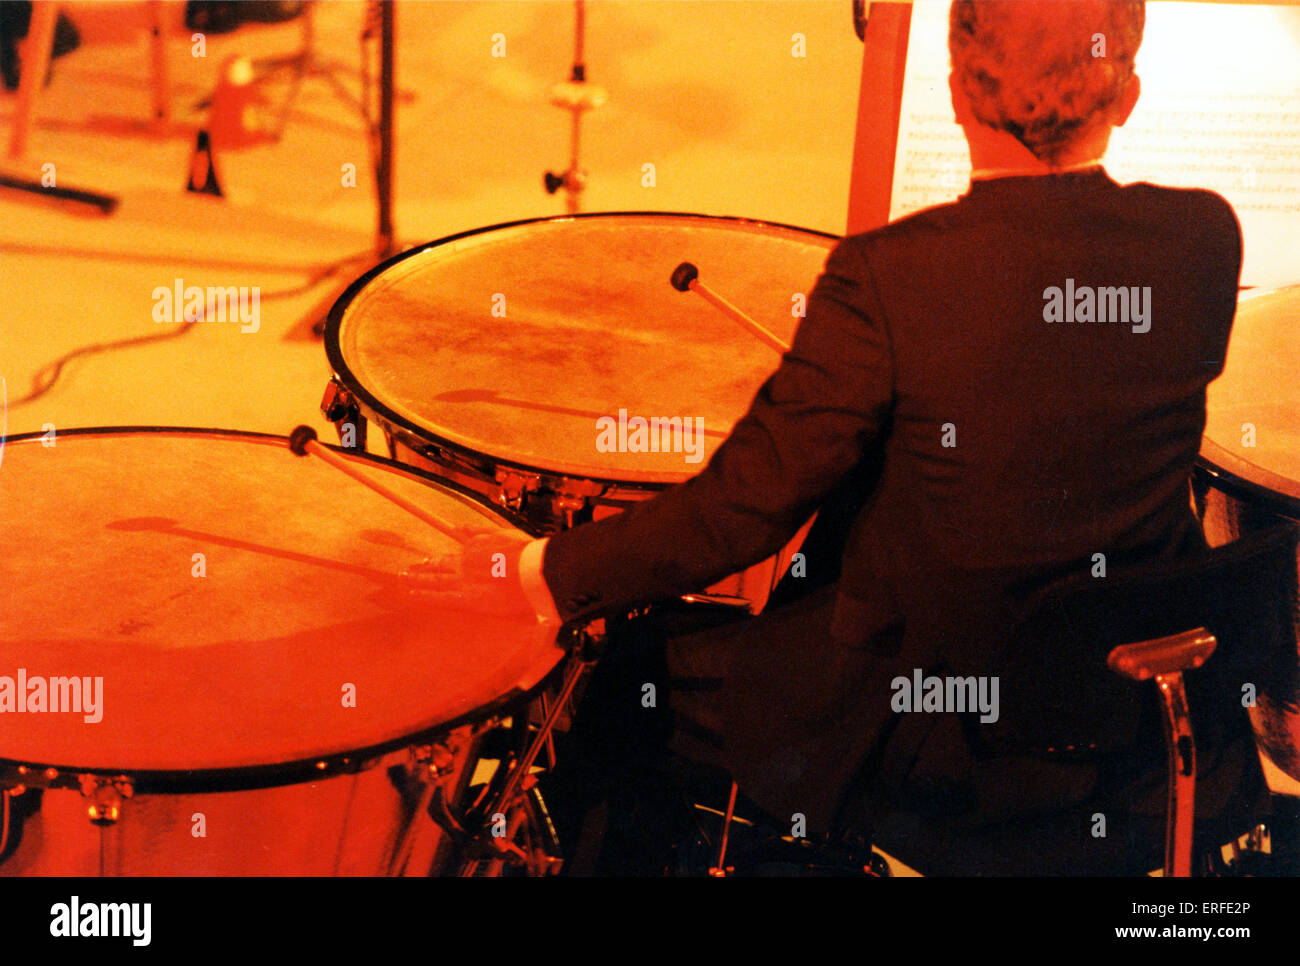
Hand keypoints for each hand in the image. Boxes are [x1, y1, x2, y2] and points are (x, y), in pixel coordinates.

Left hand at [400, 527, 540, 620]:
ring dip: (416, 579)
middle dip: (423, 568)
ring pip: (433, 581)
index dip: (437, 560)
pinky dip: (424, 597)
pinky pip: (440, 599)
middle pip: (438, 566)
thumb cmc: (524, 553)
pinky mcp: (466, 599)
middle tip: (408, 569)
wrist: (531, 571)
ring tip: (402, 578)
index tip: (427, 560)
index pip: (451, 555)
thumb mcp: (503, 533)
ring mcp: (462, 582)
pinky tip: (411, 596)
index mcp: (473, 550)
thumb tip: (462, 526)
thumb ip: (481, 531)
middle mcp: (463, 564)